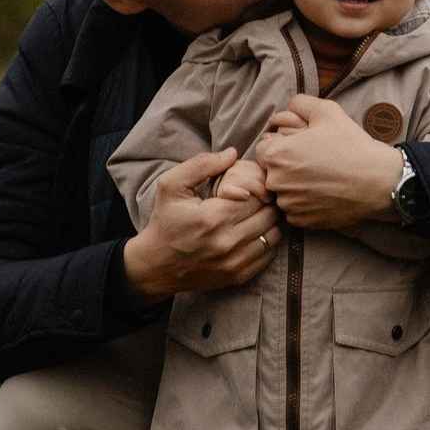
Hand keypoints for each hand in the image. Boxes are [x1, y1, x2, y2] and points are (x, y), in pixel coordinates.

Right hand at [122, 148, 281, 303]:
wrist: (156, 266)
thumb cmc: (165, 221)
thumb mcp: (172, 185)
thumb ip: (201, 164)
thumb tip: (232, 153)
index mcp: (213, 217)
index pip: (256, 195)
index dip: (257, 186)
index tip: (250, 186)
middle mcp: (227, 242)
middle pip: (268, 214)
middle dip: (266, 202)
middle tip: (257, 197)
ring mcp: (235, 262)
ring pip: (274, 234)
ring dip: (270, 221)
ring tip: (257, 213)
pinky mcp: (238, 276)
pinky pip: (269, 254)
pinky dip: (268, 240)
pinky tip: (255, 232)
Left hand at [257, 95, 403, 229]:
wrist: (377, 180)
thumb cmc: (351, 144)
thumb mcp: (327, 111)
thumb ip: (300, 103)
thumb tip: (287, 106)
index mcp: (275, 155)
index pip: (262, 150)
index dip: (280, 146)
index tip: (298, 147)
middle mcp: (276, 182)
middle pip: (270, 172)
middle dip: (286, 166)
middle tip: (312, 162)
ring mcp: (288, 205)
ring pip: (282, 192)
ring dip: (294, 186)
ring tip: (320, 178)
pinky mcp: (301, 221)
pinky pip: (295, 211)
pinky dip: (305, 203)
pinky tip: (323, 193)